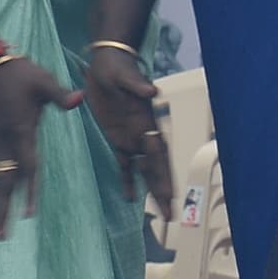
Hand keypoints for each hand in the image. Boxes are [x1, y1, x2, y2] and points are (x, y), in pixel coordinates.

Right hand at [0, 58, 82, 241]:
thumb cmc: (18, 73)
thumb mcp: (42, 81)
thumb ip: (60, 95)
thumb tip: (79, 98)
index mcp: (21, 132)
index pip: (28, 167)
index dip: (29, 191)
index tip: (28, 215)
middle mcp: (6, 142)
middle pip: (5, 183)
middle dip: (3, 210)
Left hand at [81, 42, 173, 212]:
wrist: (106, 64)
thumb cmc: (117, 68)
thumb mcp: (124, 75)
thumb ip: (136, 85)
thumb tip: (152, 91)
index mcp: (145, 122)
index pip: (158, 154)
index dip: (163, 175)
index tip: (170, 195)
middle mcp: (142, 134)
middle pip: (155, 168)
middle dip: (163, 191)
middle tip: (171, 214)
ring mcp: (130, 138)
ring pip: (144, 170)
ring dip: (151, 190)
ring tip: (160, 213)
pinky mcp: (116, 138)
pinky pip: (124, 164)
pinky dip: (127, 180)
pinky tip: (130, 197)